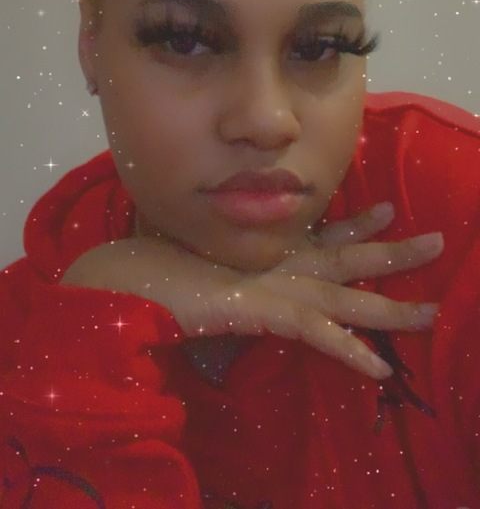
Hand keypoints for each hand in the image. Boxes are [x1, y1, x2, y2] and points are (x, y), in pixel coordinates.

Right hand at [60, 202, 442, 378]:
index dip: (355, 225)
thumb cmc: (158, 271)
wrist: (127, 277)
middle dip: (394, 252)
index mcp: (266, 251)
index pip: (320, 236)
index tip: (385, 209)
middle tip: (437, 240)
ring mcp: (274, 286)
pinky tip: (380, 368)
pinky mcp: (263, 311)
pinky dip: (349, 352)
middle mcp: (278, 263)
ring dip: (391, 309)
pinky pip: (316, 335)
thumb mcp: (203, 265)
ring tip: (432, 313)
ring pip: (346, 299)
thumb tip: (237, 274)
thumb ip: (227, 266)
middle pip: (348, 259)